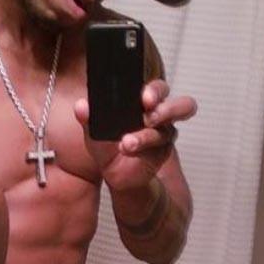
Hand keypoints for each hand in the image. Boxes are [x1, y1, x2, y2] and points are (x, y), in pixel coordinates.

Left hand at [74, 80, 196, 190]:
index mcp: (146, 102)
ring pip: (166, 131)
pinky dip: (140, 150)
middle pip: (181, 105)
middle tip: (148, 112)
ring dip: (147, 135)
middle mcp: (160, 116)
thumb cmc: (109, 145)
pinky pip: (157, 150)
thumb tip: (81, 105)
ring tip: (128, 141)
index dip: (155, 90)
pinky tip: (126, 149)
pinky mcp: (162, 154)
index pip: (158, 90)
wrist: (115, 173)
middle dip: (166, 107)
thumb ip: (89, 117)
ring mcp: (163, 135)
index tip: (144, 97)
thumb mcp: (95, 130)